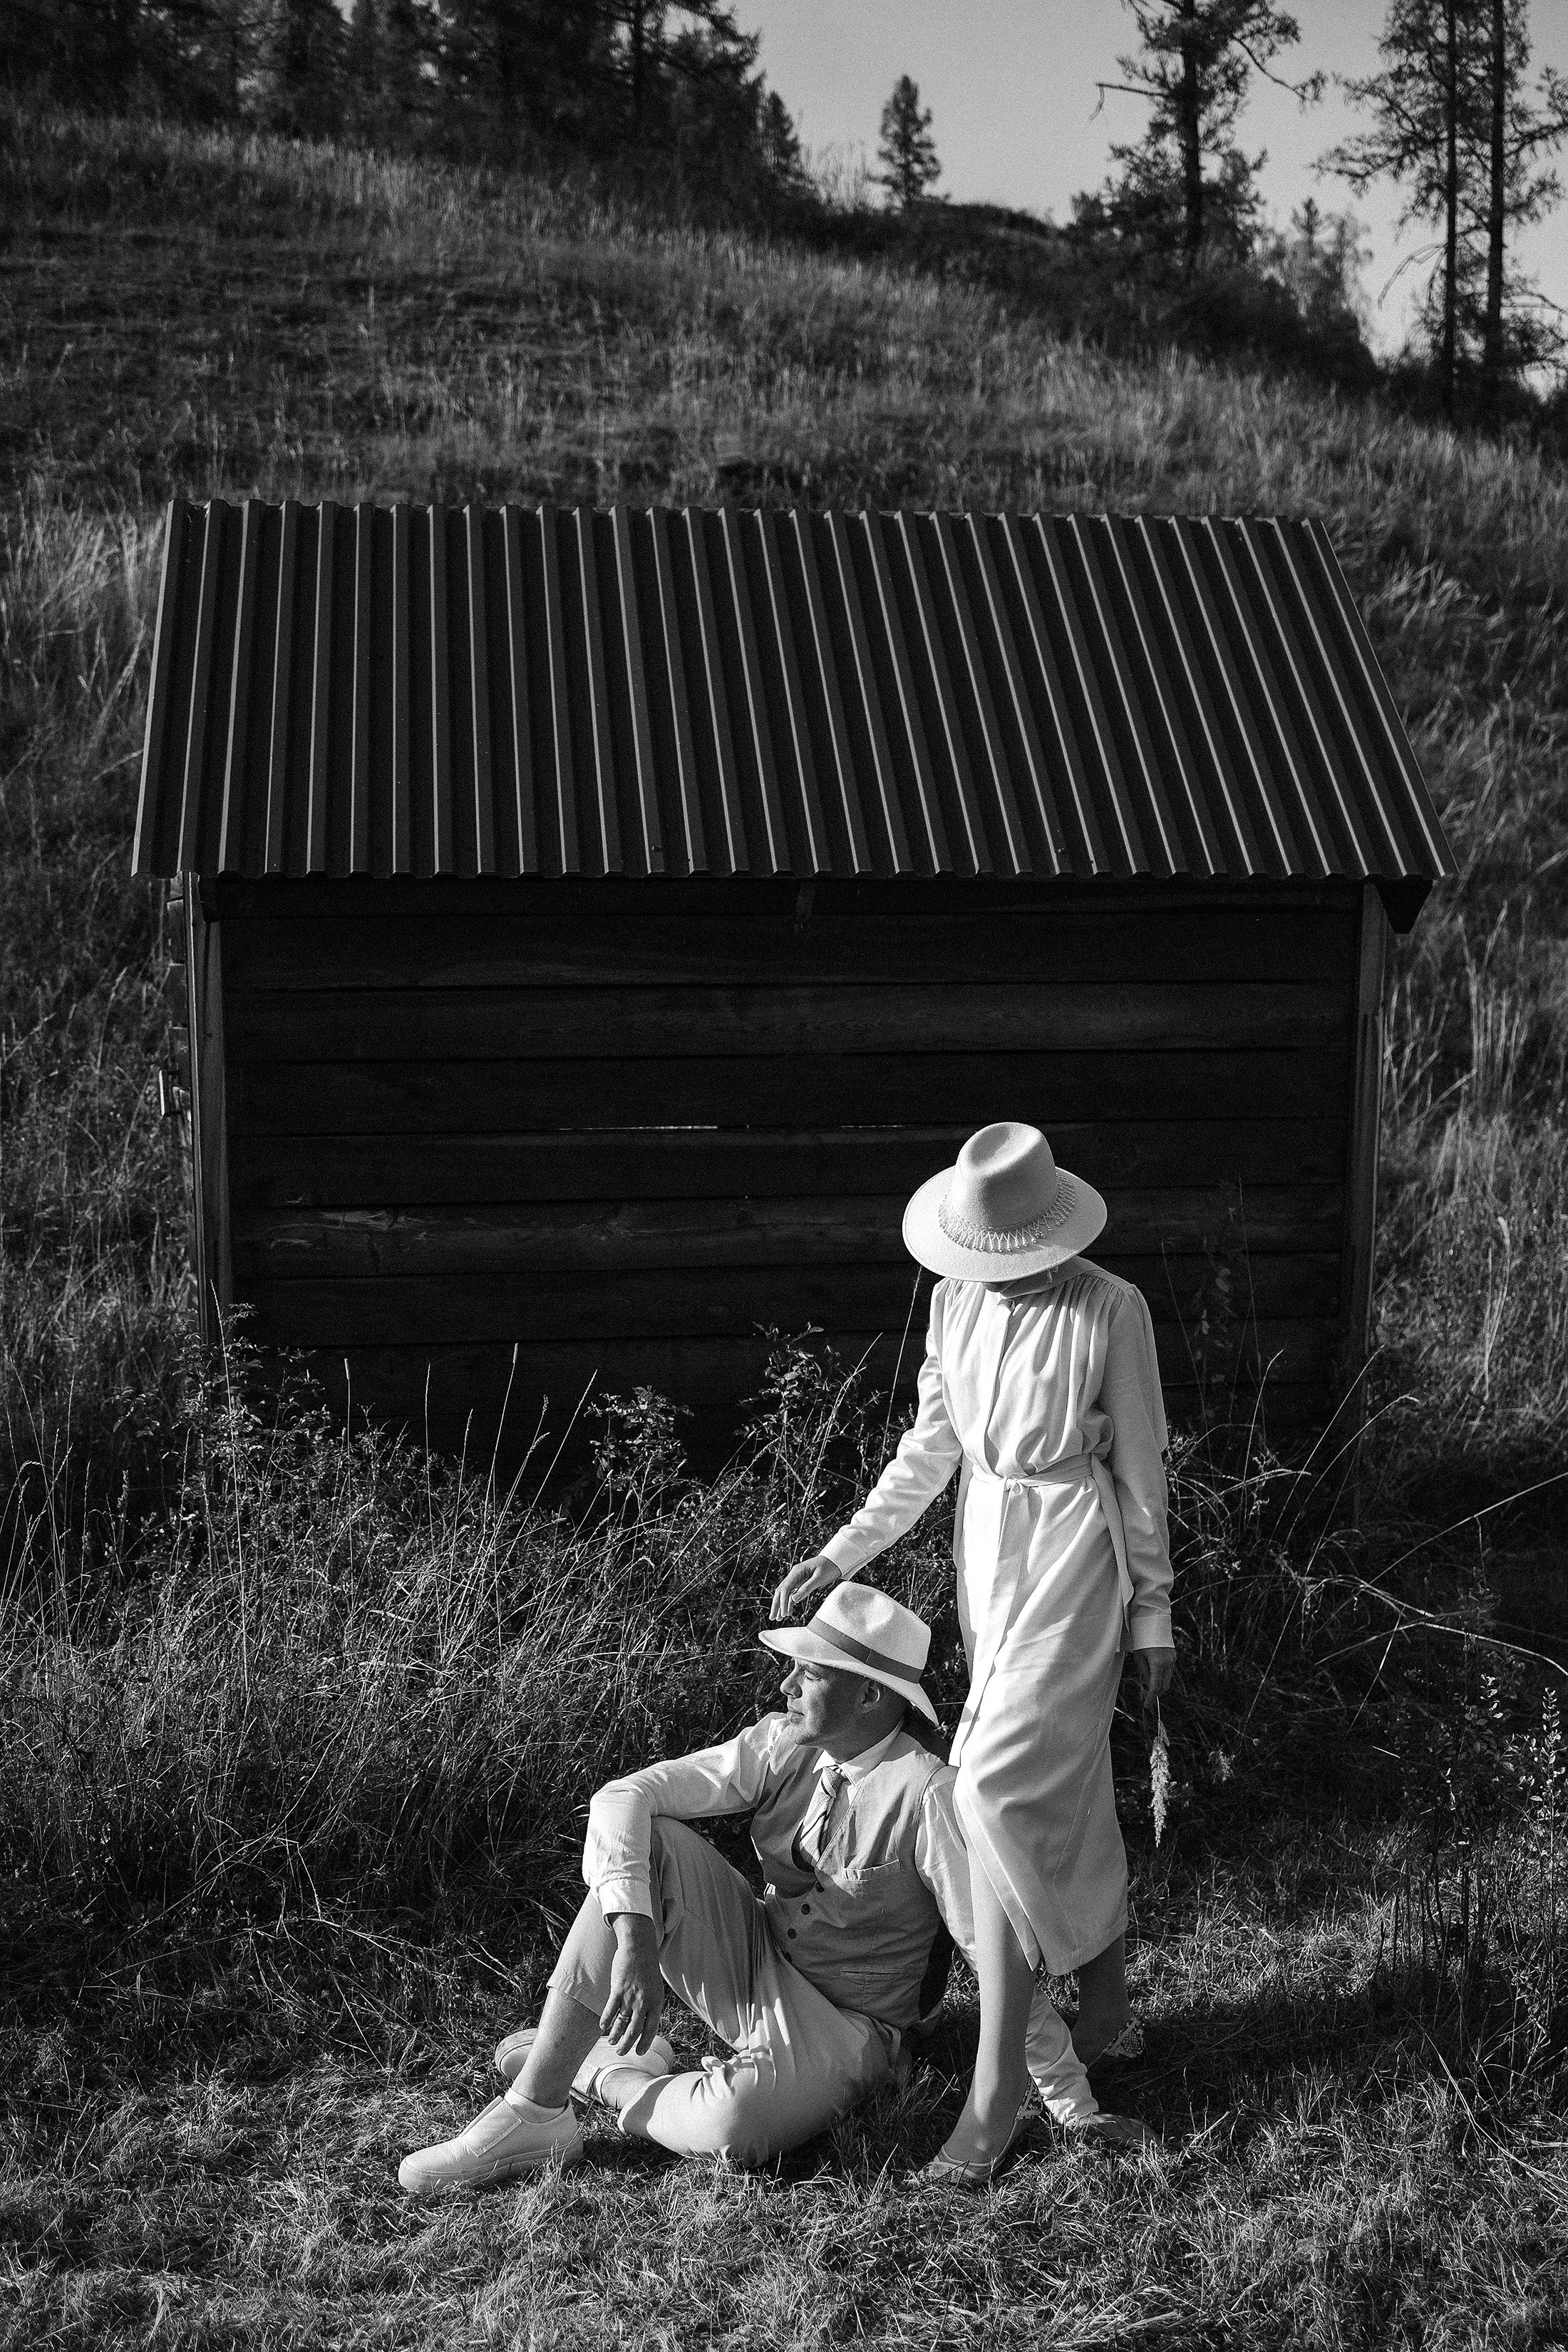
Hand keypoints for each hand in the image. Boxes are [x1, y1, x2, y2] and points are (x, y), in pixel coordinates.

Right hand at [601, 1915, 663, 2054]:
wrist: (639, 1947)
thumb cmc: (648, 1969)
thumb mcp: (656, 1988)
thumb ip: (651, 2006)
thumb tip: (645, 2023)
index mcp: (656, 2002)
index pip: (651, 2029)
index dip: (645, 2043)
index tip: (640, 2052)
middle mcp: (644, 2002)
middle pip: (634, 2030)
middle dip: (627, 2044)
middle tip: (621, 2052)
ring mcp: (630, 1996)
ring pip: (621, 2022)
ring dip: (615, 2035)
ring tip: (612, 2042)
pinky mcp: (618, 1989)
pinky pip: (610, 2010)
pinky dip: (606, 2020)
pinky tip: (603, 2027)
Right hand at [768, 1553, 841, 1621]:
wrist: (835, 1560)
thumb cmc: (828, 1567)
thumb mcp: (819, 1578)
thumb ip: (807, 1588)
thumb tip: (793, 1599)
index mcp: (797, 1571)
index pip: (785, 1588)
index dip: (782, 1601)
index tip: (783, 1614)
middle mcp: (794, 1575)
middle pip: (781, 1591)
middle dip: (776, 1604)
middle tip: (773, 1617)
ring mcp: (797, 1579)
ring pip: (785, 1594)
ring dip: (780, 1605)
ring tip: (777, 1618)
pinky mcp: (801, 1583)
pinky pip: (792, 1594)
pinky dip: (789, 1603)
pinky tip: (788, 1612)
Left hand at [1074, 2110, 1155, 2150]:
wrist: (1077, 2117)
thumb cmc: (1079, 2133)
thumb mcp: (1083, 2139)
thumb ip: (1096, 2147)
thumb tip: (1112, 2158)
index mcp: (1104, 2125)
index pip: (1123, 2135)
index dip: (1135, 2142)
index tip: (1147, 2150)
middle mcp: (1114, 2120)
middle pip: (1134, 2130)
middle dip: (1148, 2142)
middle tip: (1162, 2154)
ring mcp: (1120, 2118)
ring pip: (1139, 2127)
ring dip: (1152, 2137)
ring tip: (1164, 2148)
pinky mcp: (1123, 2119)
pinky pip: (1138, 2124)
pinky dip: (1148, 2131)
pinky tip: (1156, 2139)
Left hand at [1131, 1646, 1175, 1722]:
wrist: (1152, 1622)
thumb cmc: (1141, 1639)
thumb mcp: (1139, 1657)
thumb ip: (1145, 1673)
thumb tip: (1149, 1684)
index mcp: (1157, 1664)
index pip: (1155, 1687)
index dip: (1150, 1698)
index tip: (1146, 1705)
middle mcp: (1168, 1663)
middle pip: (1164, 1687)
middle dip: (1156, 1693)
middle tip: (1147, 1695)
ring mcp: (1173, 1659)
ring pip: (1168, 1680)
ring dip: (1159, 1684)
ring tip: (1149, 1680)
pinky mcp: (1174, 1656)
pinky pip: (1169, 1671)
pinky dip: (1162, 1675)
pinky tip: (1155, 1672)